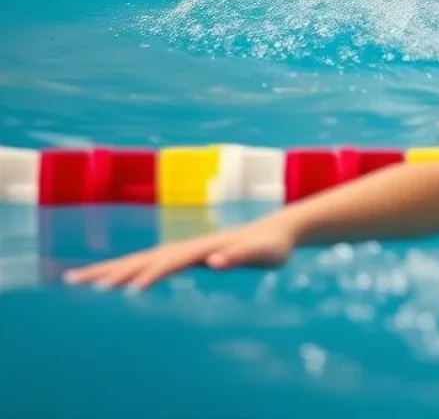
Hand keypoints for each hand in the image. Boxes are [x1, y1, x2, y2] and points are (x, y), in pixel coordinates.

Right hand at [64, 216, 296, 291]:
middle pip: (143, 258)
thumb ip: (242, 254)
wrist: (280, 231)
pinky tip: (111, 281)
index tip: (123, 291)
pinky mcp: (187, 256)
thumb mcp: (264, 253)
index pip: (169, 263)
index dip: (147, 276)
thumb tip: (217, 260)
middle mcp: (189, 246)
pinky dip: (126, 270)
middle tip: (75, 283)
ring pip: (140, 260)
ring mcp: (186, 250)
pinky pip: (148, 264)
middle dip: (110, 271)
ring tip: (77, 281)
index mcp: (204, 248)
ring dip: (110, 270)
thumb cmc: (273, 246)